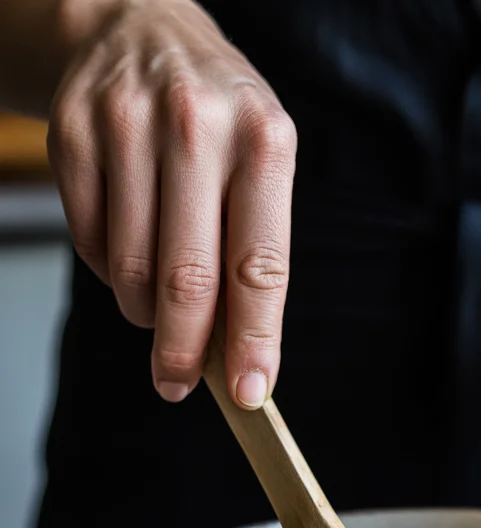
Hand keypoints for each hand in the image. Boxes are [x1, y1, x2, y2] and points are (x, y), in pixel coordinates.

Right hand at [48, 0, 295, 406]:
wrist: (140, 26)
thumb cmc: (216, 118)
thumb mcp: (260, 163)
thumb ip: (252, 251)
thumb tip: (236, 352)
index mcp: (263, 142)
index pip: (259, 266)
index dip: (255, 340)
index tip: (250, 393)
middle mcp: (197, 128)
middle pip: (187, 279)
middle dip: (184, 352)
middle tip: (178, 386)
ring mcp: (127, 126)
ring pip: (131, 269)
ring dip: (143, 312)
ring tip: (156, 307)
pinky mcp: (73, 134)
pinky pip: (90, 242)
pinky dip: (110, 273)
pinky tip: (128, 256)